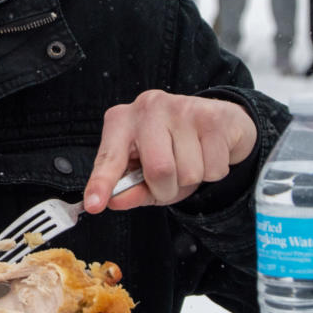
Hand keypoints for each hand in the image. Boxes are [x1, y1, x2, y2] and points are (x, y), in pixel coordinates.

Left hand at [83, 90, 257, 212]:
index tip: (93, 204)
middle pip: (158, 170)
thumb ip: (130, 188)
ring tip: (192, 160)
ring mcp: (181, 108)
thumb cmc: (175, 149)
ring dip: (192, 180)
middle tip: (171, 180)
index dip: (101, 182)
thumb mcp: (146, 172)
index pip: (110, 157)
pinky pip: (214, 168)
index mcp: (122, 120)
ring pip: (189, 173)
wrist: (219, 124)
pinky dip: (214, 172)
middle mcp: (148, 107)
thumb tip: (115, 201)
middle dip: (167, 189)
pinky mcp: (211, 117)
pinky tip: (209, 152)